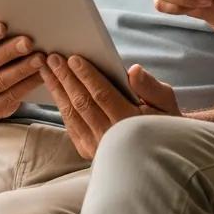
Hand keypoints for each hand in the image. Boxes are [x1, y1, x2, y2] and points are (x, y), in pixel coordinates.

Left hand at [38, 55, 180, 158]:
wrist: (160, 156)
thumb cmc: (163, 123)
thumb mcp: (166, 103)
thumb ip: (151, 87)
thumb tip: (133, 70)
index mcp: (130, 123)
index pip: (102, 95)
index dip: (87, 76)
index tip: (73, 58)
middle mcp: (110, 137)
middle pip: (82, 102)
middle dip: (66, 78)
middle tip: (53, 58)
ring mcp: (96, 146)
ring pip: (71, 113)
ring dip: (57, 89)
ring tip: (47, 69)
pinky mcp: (87, 150)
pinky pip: (70, 124)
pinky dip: (60, 105)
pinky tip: (54, 89)